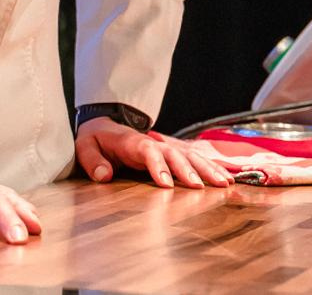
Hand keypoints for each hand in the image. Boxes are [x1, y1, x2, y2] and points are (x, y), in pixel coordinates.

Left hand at [75, 119, 233, 188]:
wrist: (105, 123)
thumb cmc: (96, 138)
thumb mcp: (84, 146)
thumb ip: (92, 161)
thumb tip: (103, 175)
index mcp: (132, 141)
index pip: (147, 151)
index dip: (157, 166)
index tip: (165, 184)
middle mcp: (153, 141)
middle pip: (174, 153)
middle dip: (188, 170)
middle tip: (200, 187)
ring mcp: (165, 145)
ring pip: (190, 155)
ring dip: (207, 168)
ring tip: (224, 183)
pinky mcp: (173, 151)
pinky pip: (195, 158)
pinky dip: (211, 167)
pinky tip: (227, 178)